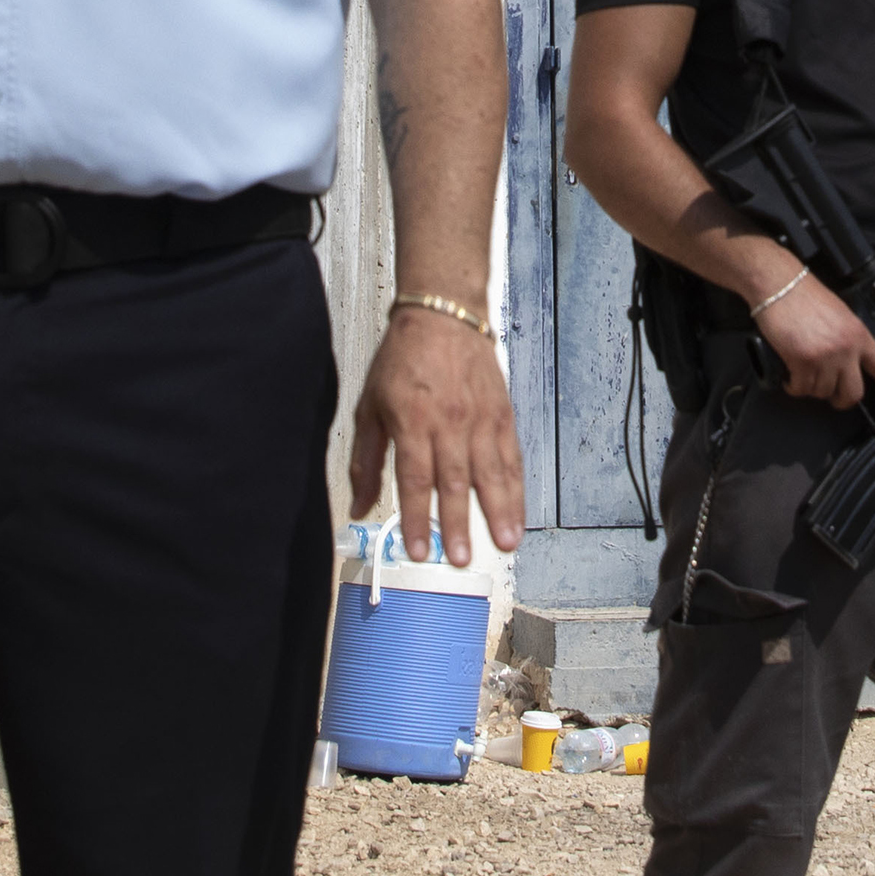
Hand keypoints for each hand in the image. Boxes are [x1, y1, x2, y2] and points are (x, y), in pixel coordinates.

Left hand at [347, 304, 524, 569]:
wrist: (443, 315)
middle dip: (458, 524)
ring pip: (490, 473)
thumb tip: (356, 507)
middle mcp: (448, 423)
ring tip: (504, 544)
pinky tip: (517, 515)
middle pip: (454, 482)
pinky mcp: (501, 415)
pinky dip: (515, 489)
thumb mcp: (369, 406)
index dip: (416, 517)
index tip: (419, 550)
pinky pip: (510, 458)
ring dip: (498, 512)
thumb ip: (365, 461)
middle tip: (461, 559)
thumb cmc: (402, 361)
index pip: (413, 479)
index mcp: (411, 421)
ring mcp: (479, 419)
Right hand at [752, 271, 874, 411]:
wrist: (780, 285)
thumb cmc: (804, 295)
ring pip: (823, 392)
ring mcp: (826, 356)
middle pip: (853, 393)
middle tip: (830, 394)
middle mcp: (846, 347)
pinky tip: (790, 374)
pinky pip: (801, 389)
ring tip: (802, 370)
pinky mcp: (803, 362)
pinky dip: (793, 385)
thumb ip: (849, 340)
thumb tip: (847, 364)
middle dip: (840, 399)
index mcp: (859, 334)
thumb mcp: (840, 315)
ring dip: (810, 387)